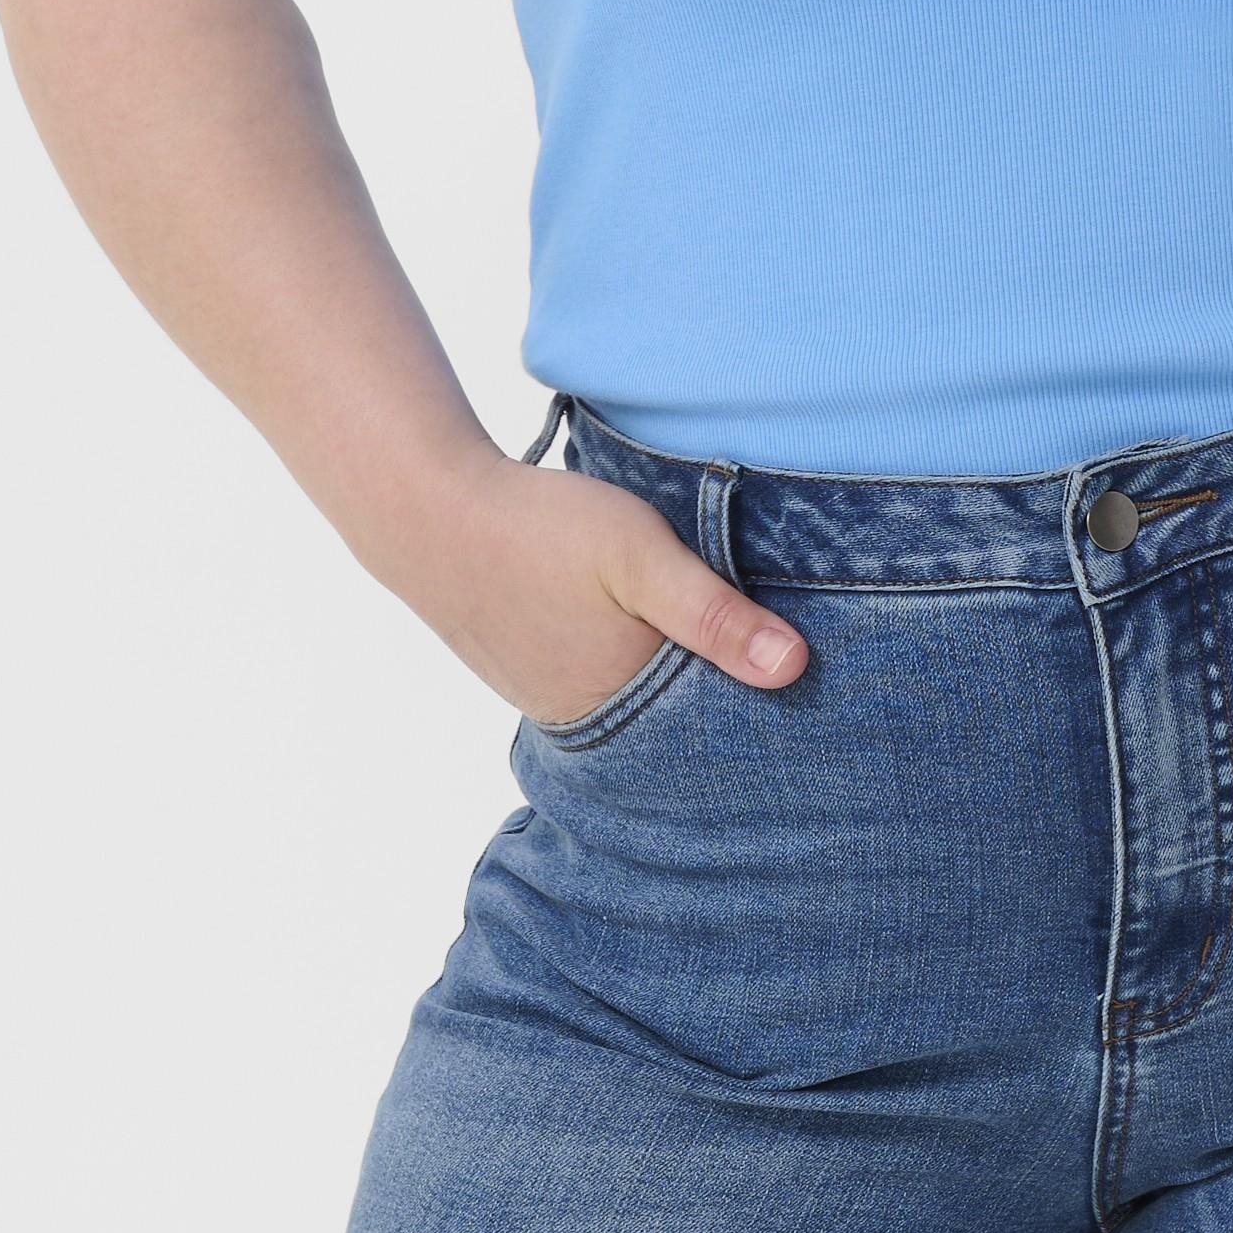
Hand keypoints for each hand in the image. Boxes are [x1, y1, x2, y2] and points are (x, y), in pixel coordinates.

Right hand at [400, 442, 808, 724]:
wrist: (430, 511)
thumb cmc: (542, 530)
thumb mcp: (641, 558)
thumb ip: (715, 615)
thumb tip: (795, 669)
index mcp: (620, 706)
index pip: (711, 722)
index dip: (755, 693)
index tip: (802, 668)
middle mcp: (586, 718)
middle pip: (674, 713)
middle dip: (715, 684)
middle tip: (764, 640)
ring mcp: (551, 697)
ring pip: (636, 693)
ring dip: (668, 666)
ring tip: (706, 628)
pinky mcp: (529, 669)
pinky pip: (598, 676)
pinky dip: (627, 655)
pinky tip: (637, 622)